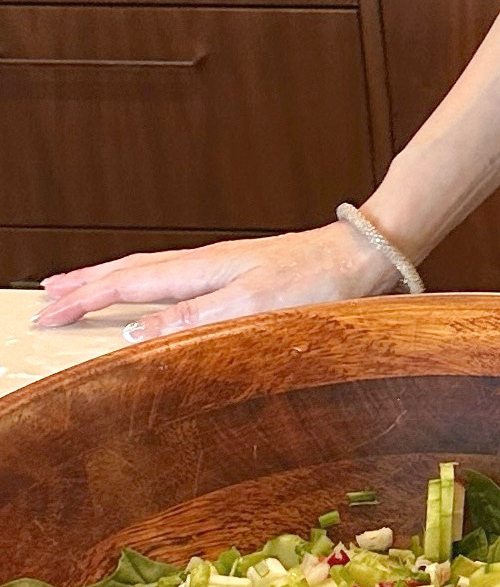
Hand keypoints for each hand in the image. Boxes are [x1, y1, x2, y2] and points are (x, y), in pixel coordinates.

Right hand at [32, 221, 401, 336]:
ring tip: (82, 284)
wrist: (365, 254)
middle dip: (86, 283)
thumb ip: (193, 319)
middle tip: (47, 295)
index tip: (47, 314)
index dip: (84, 299)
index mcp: (201, 271)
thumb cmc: (319, 280)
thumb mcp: (252, 308)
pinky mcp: (241, 269)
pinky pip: (175, 273)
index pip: (126, 284)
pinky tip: (153, 289)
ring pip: (151, 269)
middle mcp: (206, 262)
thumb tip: (137, 332)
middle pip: (131, 270)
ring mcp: (223, 263)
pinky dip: (147, 280)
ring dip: (112, 277)